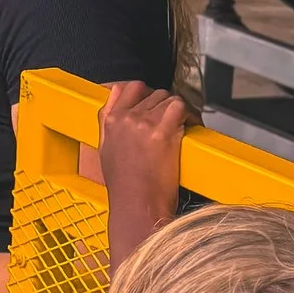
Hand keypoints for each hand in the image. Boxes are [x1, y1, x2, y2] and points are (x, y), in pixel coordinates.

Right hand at [97, 79, 184, 267]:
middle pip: (153, 93)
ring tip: (180, 126)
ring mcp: (143, 123)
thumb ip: (107, 119)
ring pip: (168, 98)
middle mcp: (125, 118)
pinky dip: (189, 114)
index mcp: (110, 121)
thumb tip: (116, 93)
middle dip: (164, 105)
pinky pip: (180, 107)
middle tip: (170, 122)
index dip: (146, 94)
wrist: (136, 204)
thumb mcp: (105, 149)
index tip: (155, 104)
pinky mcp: (162, 131)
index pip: (129, 88)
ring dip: (177, 110)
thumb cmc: (124, 184)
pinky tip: (188, 127)